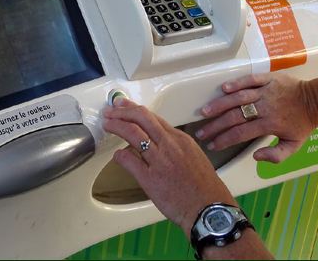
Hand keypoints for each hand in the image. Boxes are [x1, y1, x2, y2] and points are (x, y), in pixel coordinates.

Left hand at [103, 98, 235, 235]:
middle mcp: (169, 145)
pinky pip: (128, 160)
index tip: (124, 106)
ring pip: (132, 133)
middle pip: (141, 118)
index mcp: (180, 139)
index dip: (134, 109)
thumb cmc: (204, 188)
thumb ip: (175, 146)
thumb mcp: (193, 156)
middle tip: (111, 111)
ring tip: (108, 125)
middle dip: (122, 111)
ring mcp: (159, 161)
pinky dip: (119, 155)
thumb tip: (158, 140)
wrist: (210, 210)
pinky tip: (117, 156)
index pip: (153, 117)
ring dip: (116, 126)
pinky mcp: (150, 178)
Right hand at [196, 73, 317, 162]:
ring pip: (239, 98)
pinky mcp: (268, 78)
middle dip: (216, 125)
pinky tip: (224, 88)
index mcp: (270, 124)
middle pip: (235, 116)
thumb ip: (276, 156)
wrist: (317, 100)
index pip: (241, 133)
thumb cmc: (302, 124)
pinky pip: (250, 80)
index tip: (212, 144)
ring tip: (205, 111)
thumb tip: (255, 156)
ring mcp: (265, 91)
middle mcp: (265, 107)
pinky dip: (237, 83)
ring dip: (220, 104)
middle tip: (201, 132)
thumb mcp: (294, 146)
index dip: (224, 139)